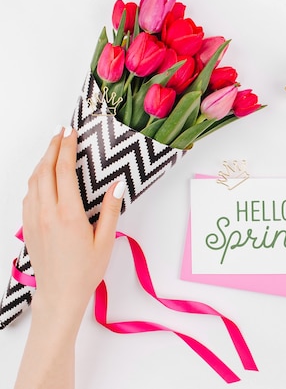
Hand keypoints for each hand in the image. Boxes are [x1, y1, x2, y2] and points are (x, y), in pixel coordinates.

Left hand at [15, 126, 124, 388]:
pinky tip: (44, 177)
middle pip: (44, 170)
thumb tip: (117, 184)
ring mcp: (33, 219)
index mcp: (68, 215)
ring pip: (33, 181)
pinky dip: (36, 178)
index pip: (64, 172)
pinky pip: (28, 195)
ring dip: (42, 161)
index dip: (66, 148)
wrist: (59, 294)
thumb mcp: (106, 240)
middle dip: (52, 147)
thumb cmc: (86, 271)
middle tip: (62, 132)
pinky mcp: (28, 226)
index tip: (71, 132)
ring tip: (54, 149)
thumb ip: (111, 210)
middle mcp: (46, 213)